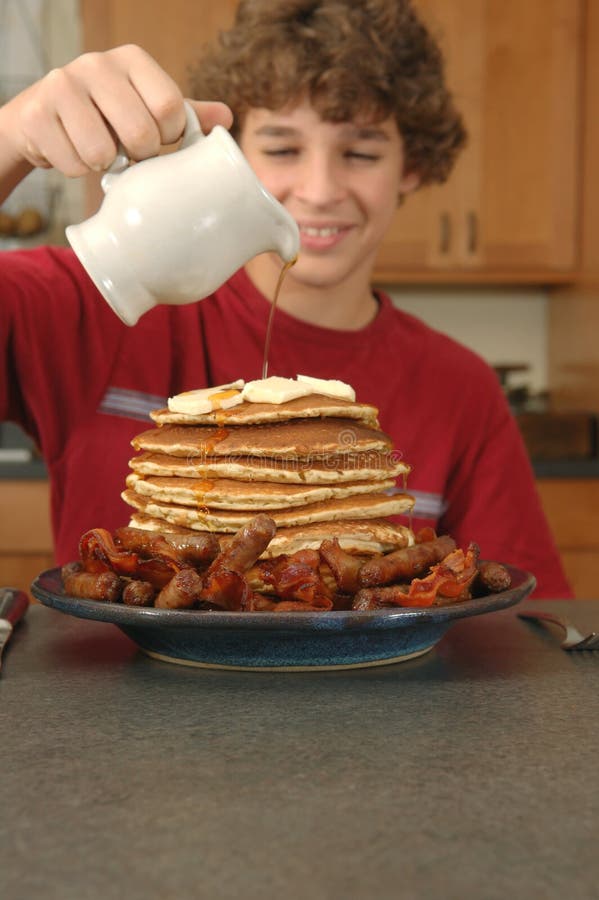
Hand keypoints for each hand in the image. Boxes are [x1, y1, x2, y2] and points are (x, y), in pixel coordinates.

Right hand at [0, 44, 232, 178]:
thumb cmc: (106, 116)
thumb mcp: (147, 108)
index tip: (158, 139)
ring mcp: (62, 85)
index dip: (169, 137)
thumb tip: (226, 120)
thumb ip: (185, 113)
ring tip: (99, 151)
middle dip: (140, 157)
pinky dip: (77, 170)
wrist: (43, 119)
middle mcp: (96, 64)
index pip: (170, 108)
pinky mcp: (37, 114)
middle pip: (140, 134)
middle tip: (128, 153)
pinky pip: (73, 164)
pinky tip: (73, 152)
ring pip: (102, 153)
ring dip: (105, 165)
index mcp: (131, 60)